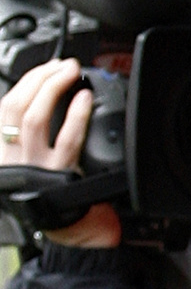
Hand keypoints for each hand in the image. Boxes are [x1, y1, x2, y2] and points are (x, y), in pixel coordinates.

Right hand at [0, 59, 120, 248]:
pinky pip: (67, 141)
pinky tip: (84, 99)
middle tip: (63, 65)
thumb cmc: (44, 184)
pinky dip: (75, 115)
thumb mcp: (24, 155)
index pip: (5, 106)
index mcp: (0, 149)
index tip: (47, 67)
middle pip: (15, 107)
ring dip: (53, 88)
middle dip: (40, 79)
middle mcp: (10, 157)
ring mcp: (32, 167)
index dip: (27, 81)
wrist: (57, 223)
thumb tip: (45, 87)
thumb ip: (25, 127)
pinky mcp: (56, 176)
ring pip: (34, 119)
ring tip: (71, 72)